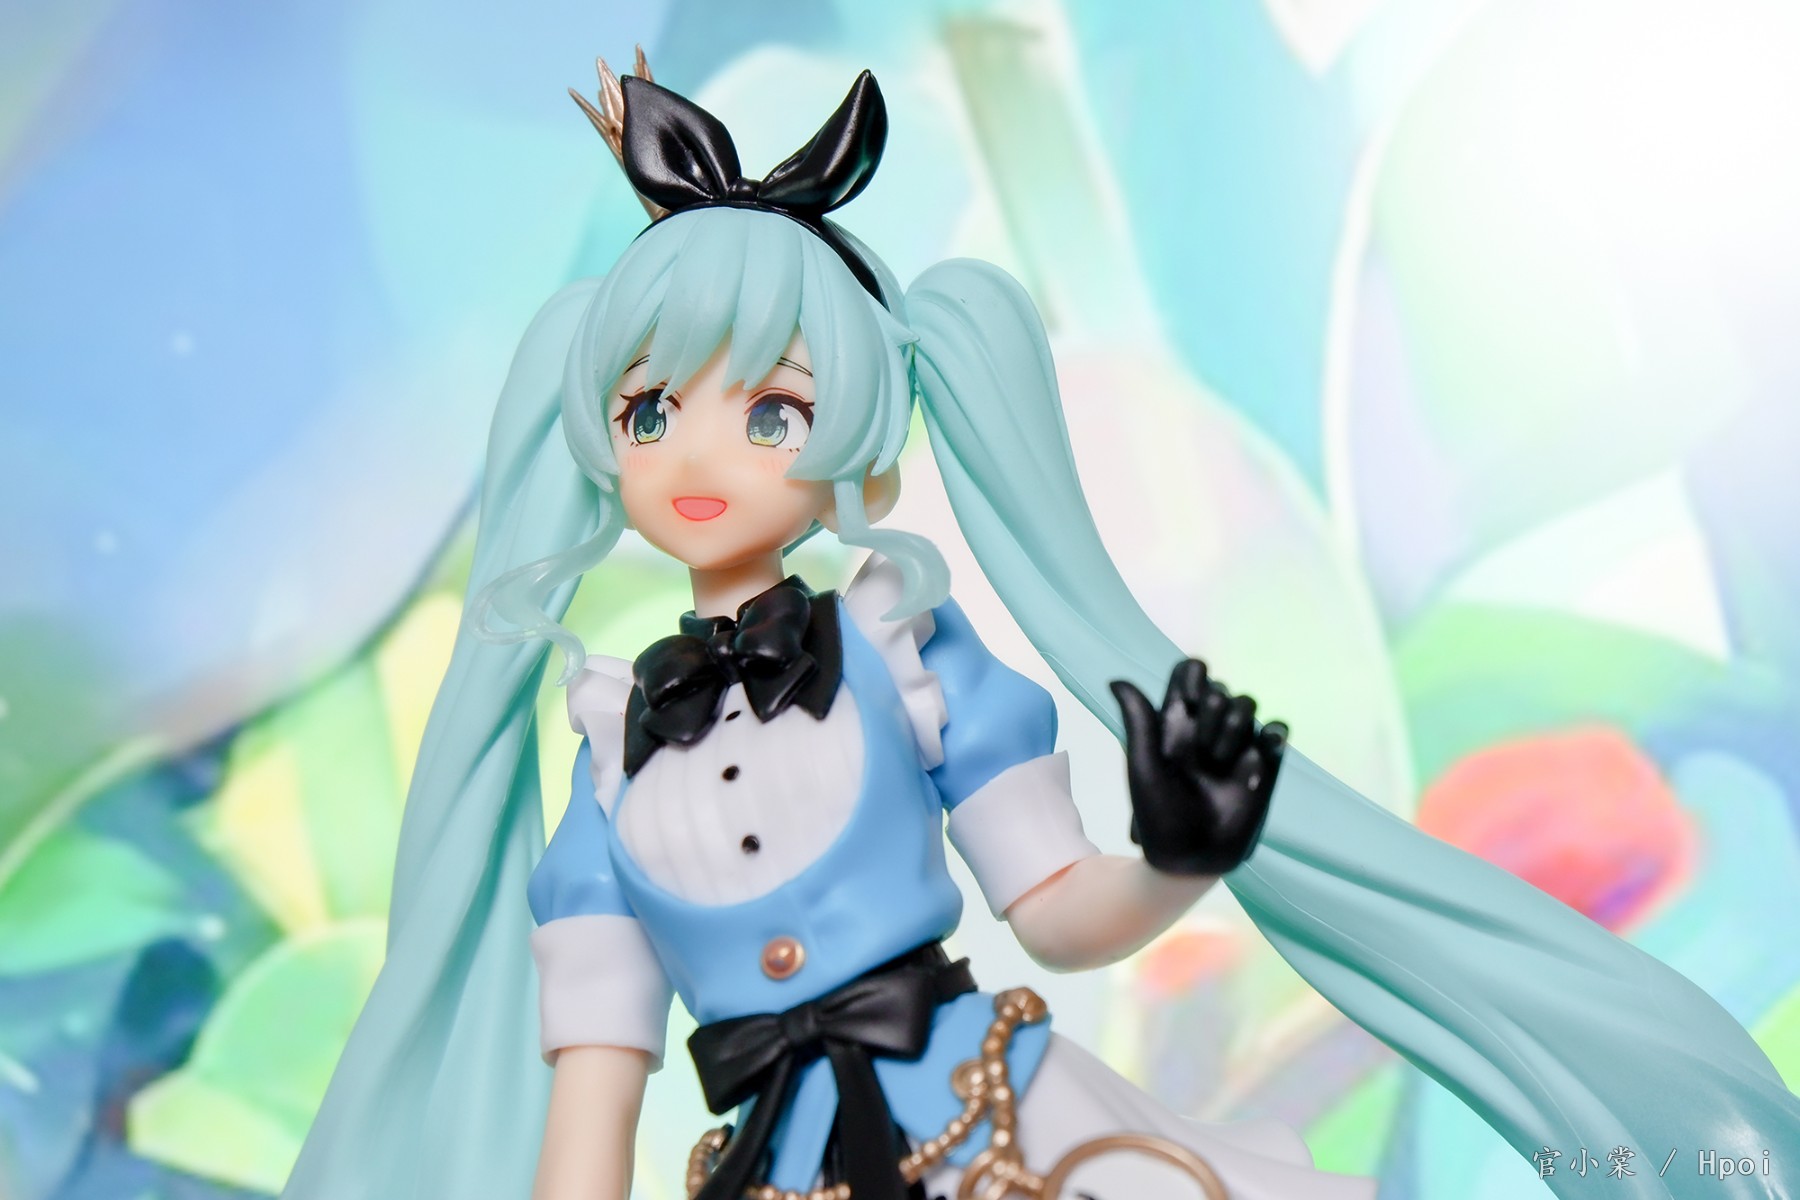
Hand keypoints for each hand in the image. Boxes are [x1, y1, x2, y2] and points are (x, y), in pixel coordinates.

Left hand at [1109, 659, 1286, 875]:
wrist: (1190, 858)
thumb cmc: (1159, 814)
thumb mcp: (1144, 765)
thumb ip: (1137, 721)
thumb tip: (1116, 679)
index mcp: (1176, 722)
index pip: (1190, 674)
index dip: (1193, 676)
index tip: (1187, 700)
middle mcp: (1207, 728)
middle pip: (1221, 688)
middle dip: (1213, 711)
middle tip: (1202, 750)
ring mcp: (1237, 744)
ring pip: (1248, 703)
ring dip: (1237, 725)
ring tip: (1222, 762)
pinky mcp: (1264, 763)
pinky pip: (1277, 730)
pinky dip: (1273, 732)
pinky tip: (1259, 752)